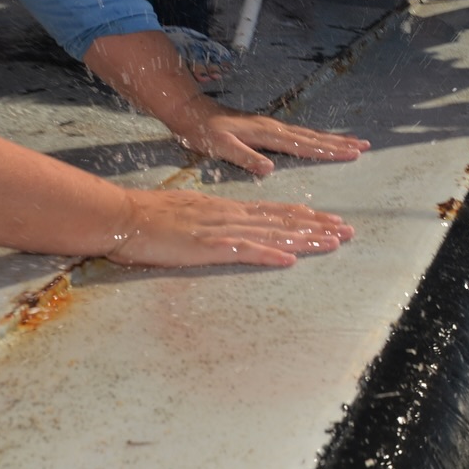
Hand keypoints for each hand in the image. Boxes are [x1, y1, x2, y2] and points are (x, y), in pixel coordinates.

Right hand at [106, 188, 353, 267]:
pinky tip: (290, 260)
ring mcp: (220, 230)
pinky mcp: (207, 246)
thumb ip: (212, 217)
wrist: (119, 215)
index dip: (304, 215)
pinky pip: (244, 251)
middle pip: (283, 220)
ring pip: (273, 233)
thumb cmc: (147, 216)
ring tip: (333, 242)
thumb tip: (230, 225)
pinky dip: (269, 254)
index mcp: (226, 208)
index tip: (329, 219)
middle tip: (348, 230)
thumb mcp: (189, 211)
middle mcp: (230, 215)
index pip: (274, 211)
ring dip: (305, 239)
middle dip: (317, 226)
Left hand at [168, 97, 370, 176]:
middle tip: (364, 146)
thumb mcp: (219, 146)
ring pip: (309, 134)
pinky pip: (300, 134)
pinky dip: (317, 137)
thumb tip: (269, 169)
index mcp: (267, 134)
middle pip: (314, 137)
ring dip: (333, 139)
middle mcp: (275, 128)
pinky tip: (322, 141)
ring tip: (354, 142)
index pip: (304, 145)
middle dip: (340, 143)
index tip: (351, 153)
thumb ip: (244, 157)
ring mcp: (273, 126)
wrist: (191, 111)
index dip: (328, 151)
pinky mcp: (268, 128)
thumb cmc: (203, 132)